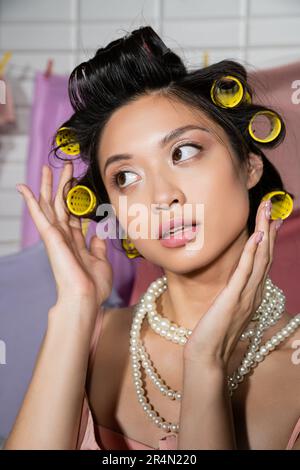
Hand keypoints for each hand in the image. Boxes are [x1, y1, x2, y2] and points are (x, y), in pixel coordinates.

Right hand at [16, 162, 112, 314]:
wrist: (86, 298)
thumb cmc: (94, 286)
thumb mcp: (101, 261)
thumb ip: (97, 246)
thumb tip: (97, 234)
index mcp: (76, 241)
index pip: (73, 215)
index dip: (75, 199)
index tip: (77, 184)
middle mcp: (64, 236)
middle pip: (61, 205)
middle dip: (63, 185)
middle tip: (66, 165)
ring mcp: (55, 236)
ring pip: (50, 204)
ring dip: (48, 186)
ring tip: (49, 168)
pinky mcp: (49, 236)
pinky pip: (38, 214)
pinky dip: (31, 200)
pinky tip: (24, 187)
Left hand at [183, 198, 280, 367]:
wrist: (207, 356)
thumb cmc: (214, 333)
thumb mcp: (226, 308)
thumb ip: (234, 293)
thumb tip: (233, 280)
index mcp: (253, 294)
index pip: (263, 261)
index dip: (268, 239)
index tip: (270, 220)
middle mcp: (254, 292)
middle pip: (266, 254)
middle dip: (268, 228)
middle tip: (271, 206)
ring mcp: (246, 295)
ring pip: (260, 258)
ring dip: (264, 233)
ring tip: (266, 212)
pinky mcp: (234, 298)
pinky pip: (245, 271)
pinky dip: (252, 252)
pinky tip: (256, 237)